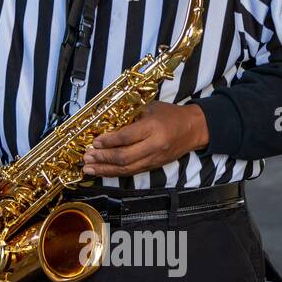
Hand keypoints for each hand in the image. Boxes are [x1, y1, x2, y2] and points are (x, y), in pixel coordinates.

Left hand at [82, 102, 208, 176]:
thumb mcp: (151, 108)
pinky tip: (103, 171)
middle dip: (103, 159)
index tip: (95, 142)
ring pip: (127, 169)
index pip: (126, 137)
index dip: (108, 141)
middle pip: (124, 157)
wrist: (194, 129)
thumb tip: (107, 126)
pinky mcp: (154, 166)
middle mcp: (154, 145)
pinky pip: (132, 172)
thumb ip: (131, 117)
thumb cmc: (171, 115)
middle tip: (87, 157)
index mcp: (153, 128)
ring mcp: (154, 158)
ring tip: (89, 169)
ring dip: (106, 170)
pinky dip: (116, 173)